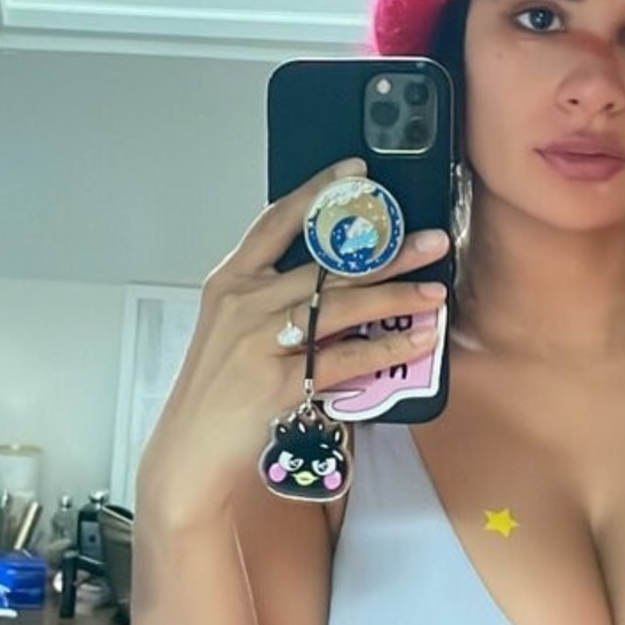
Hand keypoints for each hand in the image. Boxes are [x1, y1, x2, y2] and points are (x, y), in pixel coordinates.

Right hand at [134, 157, 448, 523]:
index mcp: (230, 281)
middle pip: (325, 264)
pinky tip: (416, 340)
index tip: (358, 173)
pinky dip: (386, 348)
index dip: (319, 192)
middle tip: (431, 240)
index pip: (277, 221)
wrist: (189, 451)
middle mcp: (243, 302)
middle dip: (387, 250)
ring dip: (396, 296)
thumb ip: (276, 297)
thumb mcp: (234, 328)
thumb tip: (341, 274)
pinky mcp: (276, 381)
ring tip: (435, 292)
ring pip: (341, 306)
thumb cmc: (217, 390)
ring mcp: (258, 339)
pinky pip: (344, 357)